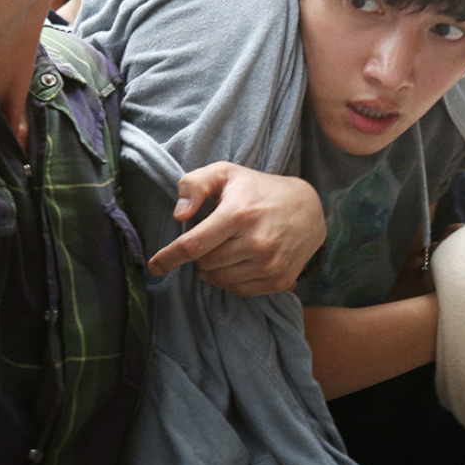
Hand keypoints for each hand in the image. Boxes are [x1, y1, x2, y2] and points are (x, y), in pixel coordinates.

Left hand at [148, 162, 326, 296]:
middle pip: (206, 264)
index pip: (194, 244)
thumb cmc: (258, 189)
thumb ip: (194, 185)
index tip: (155, 266)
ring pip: (220, 280)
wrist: (309, 209)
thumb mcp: (226, 173)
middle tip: (210, 241)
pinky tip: (236, 264)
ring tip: (223, 251)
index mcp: (238, 214)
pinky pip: (239, 291)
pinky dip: (230, 281)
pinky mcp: (280, 279)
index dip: (170, 257)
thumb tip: (179, 214)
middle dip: (199, 256)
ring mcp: (270, 263)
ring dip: (213, 270)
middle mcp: (256, 241)